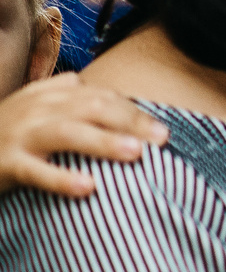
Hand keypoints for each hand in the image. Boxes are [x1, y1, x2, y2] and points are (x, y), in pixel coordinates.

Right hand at [0, 74, 168, 198]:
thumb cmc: (3, 131)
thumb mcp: (30, 106)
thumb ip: (59, 92)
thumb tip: (90, 83)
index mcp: (48, 96)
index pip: (100, 97)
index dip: (133, 111)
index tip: (162, 129)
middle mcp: (37, 110)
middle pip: (91, 108)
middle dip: (130, 121)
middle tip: (162, 138)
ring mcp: (20, 135)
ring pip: (67, 133)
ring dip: (104, 142)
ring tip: (136, 153)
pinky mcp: (5, 163)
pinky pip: (36, 171)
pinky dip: (62, 179)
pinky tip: (88, 188)